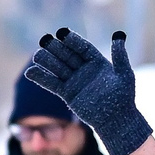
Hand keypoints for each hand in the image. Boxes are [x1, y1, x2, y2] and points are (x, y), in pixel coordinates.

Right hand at [25, 27, 153, 154]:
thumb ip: (120, 56)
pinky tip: (30, 72)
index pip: (83, 48)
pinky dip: (41, 79)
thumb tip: (119, 35)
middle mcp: (84, 70)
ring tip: (36, 55)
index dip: (72, 40)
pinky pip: (53, 84)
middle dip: (56, 48)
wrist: (115, 121)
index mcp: (97, 63)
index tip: (61, 33)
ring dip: (47, 62)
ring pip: (58, 69)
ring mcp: (75, 82)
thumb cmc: (123, 99)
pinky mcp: (67, 94)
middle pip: (67, 56)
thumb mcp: (124, 75)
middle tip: (44, 40)